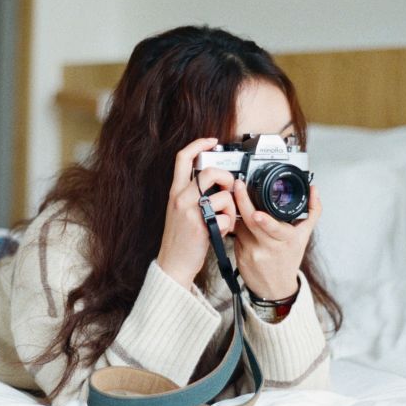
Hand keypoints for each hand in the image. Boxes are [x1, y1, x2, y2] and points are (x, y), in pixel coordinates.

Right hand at [157, 138, 236, 288]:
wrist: (173, 264)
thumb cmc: (181, 239)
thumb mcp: (181, 211)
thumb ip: (194, 195)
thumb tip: (218, 183)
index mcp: (176, 192)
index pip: (182, 158)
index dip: (198, 144)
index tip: (212, 141)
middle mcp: (180, 198)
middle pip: (209, 172)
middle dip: (226, 178)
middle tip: (229, 188)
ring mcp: (190, 212)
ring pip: (222, 197)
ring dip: (231, 208)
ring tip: (225, 219)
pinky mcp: (200, 227)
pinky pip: (225, 218)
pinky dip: (229, 225)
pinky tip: (221, 231)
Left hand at [232, 180, 321, 300]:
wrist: (275, 287)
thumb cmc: (288, 259)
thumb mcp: (304, 236)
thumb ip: (312, 211)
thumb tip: (314, 190)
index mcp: (287, 240)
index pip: (275, 229)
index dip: (266, 221)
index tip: (257, 214)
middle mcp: (269, 247)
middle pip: (252, 222)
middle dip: (242, 201)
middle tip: (238, 185)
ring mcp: (252, 252)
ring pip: (241, 225)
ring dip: (238, 212)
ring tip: (241, 205)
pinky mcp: (239, 255)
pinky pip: (235, 234)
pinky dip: (237, 226)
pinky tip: (242, 226)